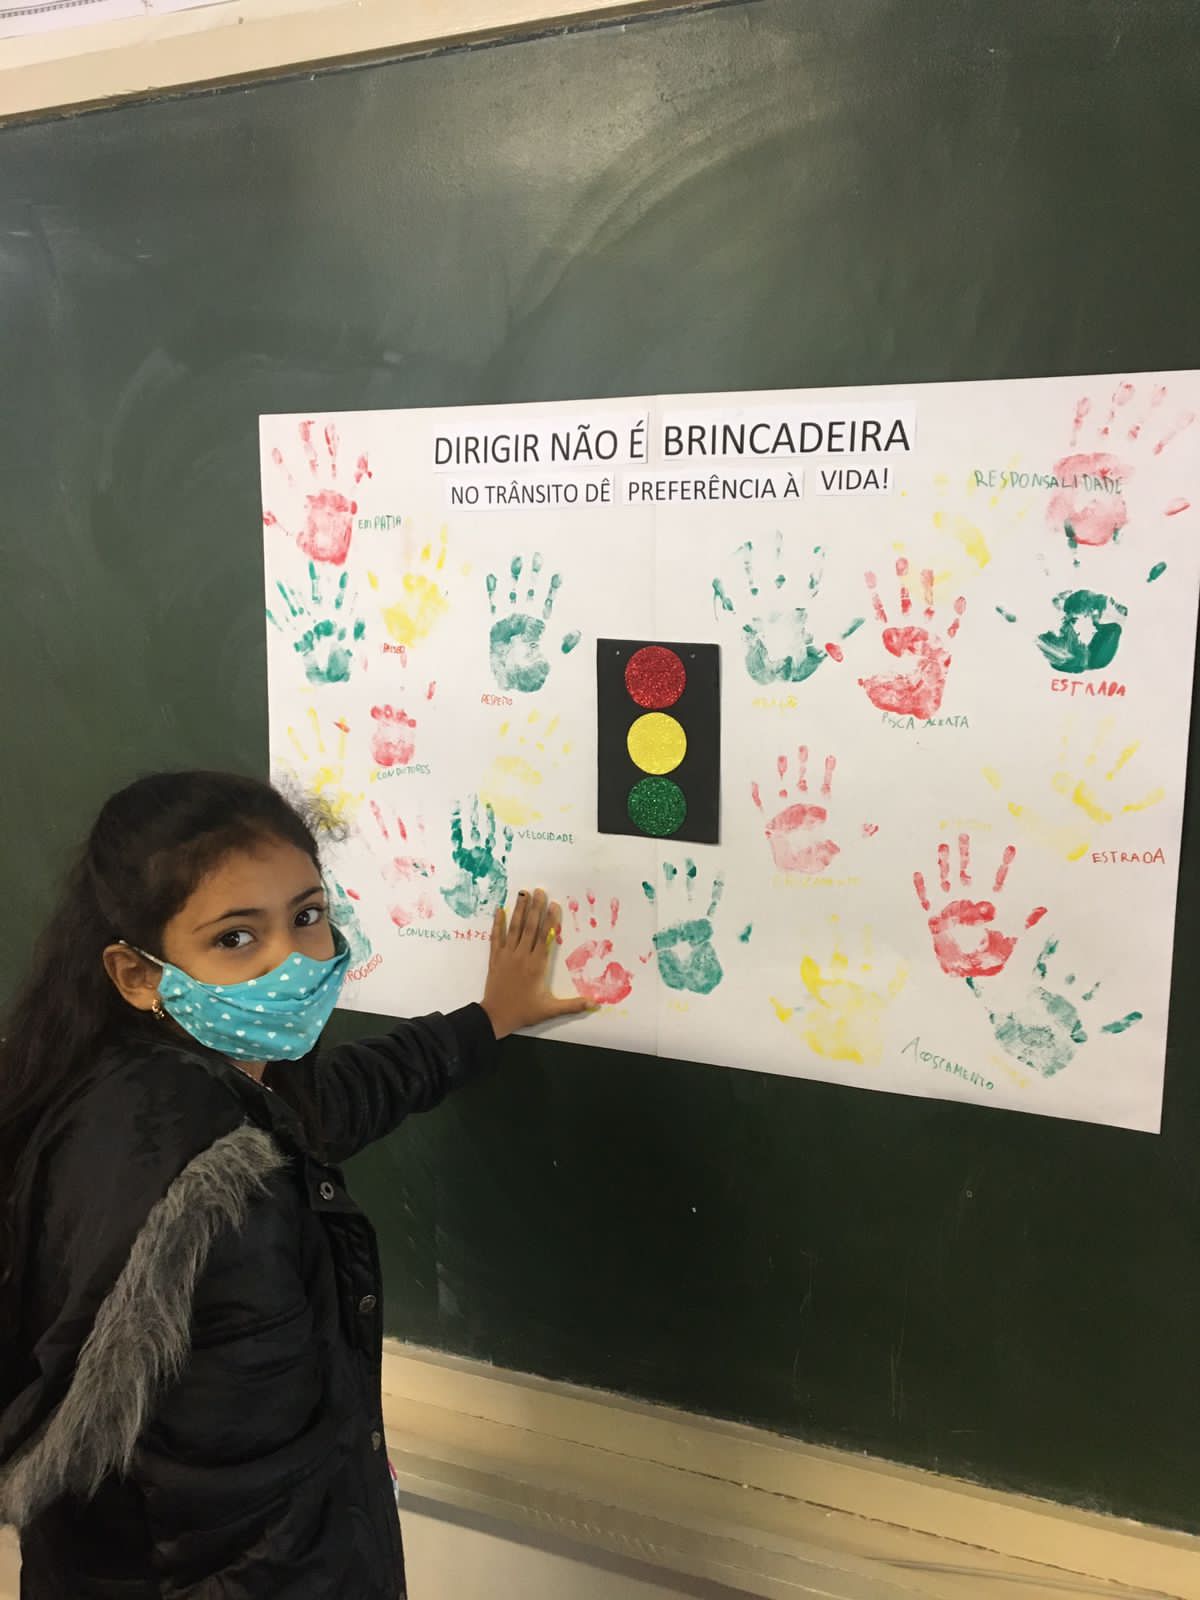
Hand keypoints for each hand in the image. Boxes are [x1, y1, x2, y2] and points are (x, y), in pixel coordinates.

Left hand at [481, 888, 591, 1037]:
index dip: (550, 920)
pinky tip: (499, 910)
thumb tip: (595, 1004)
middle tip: (540, 891)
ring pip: (514, 928)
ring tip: (522, 893)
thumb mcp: (550, 1010)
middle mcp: (522, 956)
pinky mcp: (495, 958)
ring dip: (519, 910)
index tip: (554, 904)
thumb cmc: (524, 1012)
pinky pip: (496, 937)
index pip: (545, 937)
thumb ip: (573, 1005)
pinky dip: (497, 923)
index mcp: (537, 965)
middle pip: (530, 927)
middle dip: (535, 908)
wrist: (496, 1017)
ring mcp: (507, 955)